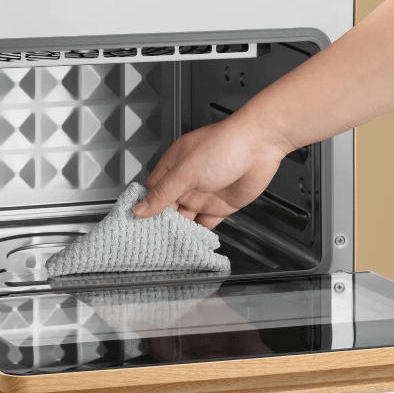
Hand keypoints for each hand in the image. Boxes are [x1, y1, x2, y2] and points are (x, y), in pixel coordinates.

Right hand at [132, 114, 290, 228]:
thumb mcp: (184, 172)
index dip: (143, 207)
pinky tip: (190, 242)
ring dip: (179, 230)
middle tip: (149, 241)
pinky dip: (199, 233)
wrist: (259, 146)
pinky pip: (206, 223)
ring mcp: (204, 194)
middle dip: (160, 223)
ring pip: (186, 217)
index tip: (134, 225)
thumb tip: (140, 208)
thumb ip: (162, 193)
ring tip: (167, 246)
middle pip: (168, 207)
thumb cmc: (223, 146)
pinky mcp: (222, 205)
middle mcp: (187, 181)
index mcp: (173, 167)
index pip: (152, 190)